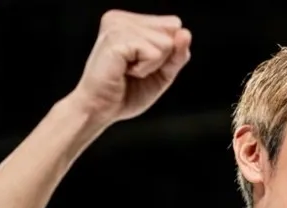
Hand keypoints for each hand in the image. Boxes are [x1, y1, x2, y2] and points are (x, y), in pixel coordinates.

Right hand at [67, 10, 191, 125]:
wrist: (101, 110)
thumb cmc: (126, 94)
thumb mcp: (163, 73)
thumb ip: (178, 54)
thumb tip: (185, 33)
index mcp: (130, 22)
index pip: (174, 25)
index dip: (169, 52)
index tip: (144, 64)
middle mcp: (122, 18)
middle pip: (173, 31)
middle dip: (163, 59)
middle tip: (136, 70)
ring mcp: (117, 26)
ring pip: (166, 43)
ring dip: (153, 66)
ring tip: (129, 71)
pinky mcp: (116, 38)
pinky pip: (154, 53)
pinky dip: (146, 69)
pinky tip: (126, 72)